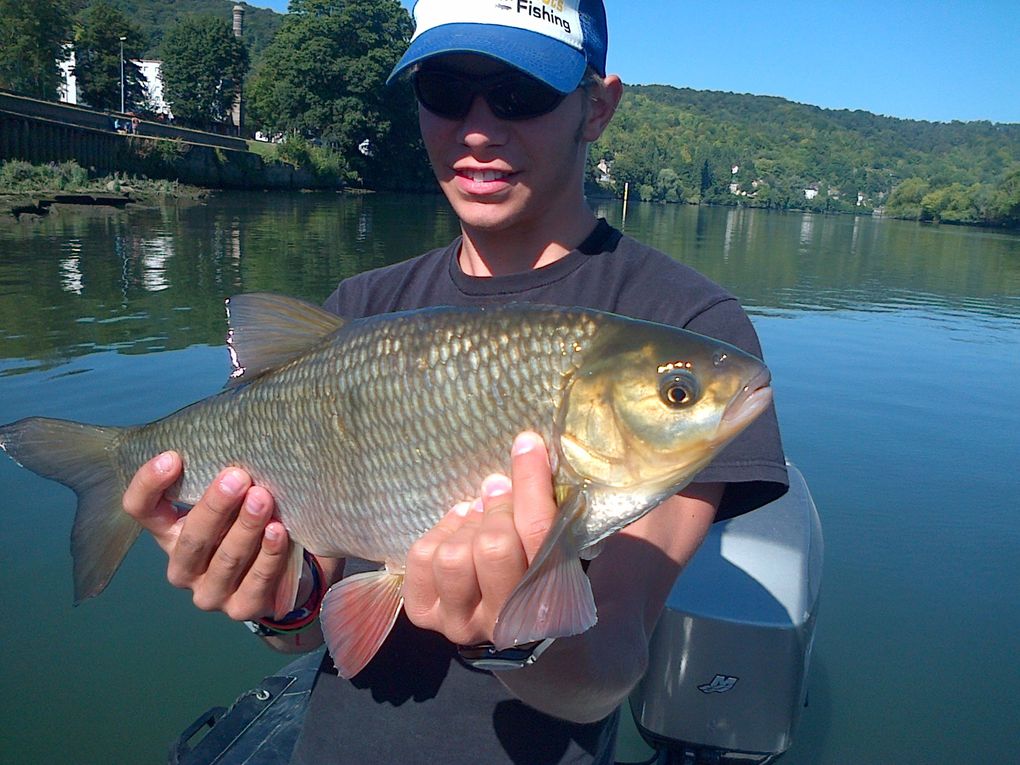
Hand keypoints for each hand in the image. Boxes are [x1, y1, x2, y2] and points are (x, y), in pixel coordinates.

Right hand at [122, 451, 292, 620]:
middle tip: (237, 476)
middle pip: (190, 538)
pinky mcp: (243, 608)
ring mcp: (211, 591)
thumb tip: (241, 433)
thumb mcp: (235, 495)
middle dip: (215, 506)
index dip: (149, 485)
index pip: (141, 510)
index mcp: (170, 532)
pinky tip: (279, 532)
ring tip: (263, 498)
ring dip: (245, 528)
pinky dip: (269, 556)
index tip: (173, 456)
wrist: (294, 569)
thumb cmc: (256, 518)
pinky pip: (255, 582)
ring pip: (225, 560)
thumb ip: (225, 474)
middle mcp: (184, 566)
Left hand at [402, 432, 557, 645]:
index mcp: (551, 605)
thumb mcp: (561, 546)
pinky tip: (458, 531)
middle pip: (493, 547)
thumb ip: (555, 511)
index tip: (526, 444)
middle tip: (499, 494)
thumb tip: (529, 451)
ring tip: (478, 517)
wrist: (508, 615)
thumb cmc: (541, 568)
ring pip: (453, 556)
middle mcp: (504, 623)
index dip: (531, 483)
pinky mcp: (425, 612)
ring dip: (467, 525)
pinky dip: (440, 533)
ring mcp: (460, 623)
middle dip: (496, 508)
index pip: (538, 535)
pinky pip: (424, 557)